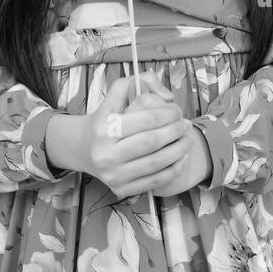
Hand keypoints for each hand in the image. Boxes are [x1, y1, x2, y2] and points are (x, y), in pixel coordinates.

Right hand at [111, 83, 212, 197]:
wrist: (84, 149)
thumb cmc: (106, 119)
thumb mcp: (117, 93)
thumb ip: (141, 82)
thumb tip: (167, 96)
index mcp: (104, 129)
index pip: (147, 119)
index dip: (169, 113)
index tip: (177, 110)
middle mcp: (106, 155)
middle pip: (153, 141)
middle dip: (176, 130)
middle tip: (186, 124)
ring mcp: (114, 175)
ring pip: (158, 162)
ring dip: (180, 149)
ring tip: (188, 138)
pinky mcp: (121, 190)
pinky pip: (156, 180)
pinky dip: (175, 168)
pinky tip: (182, 156)